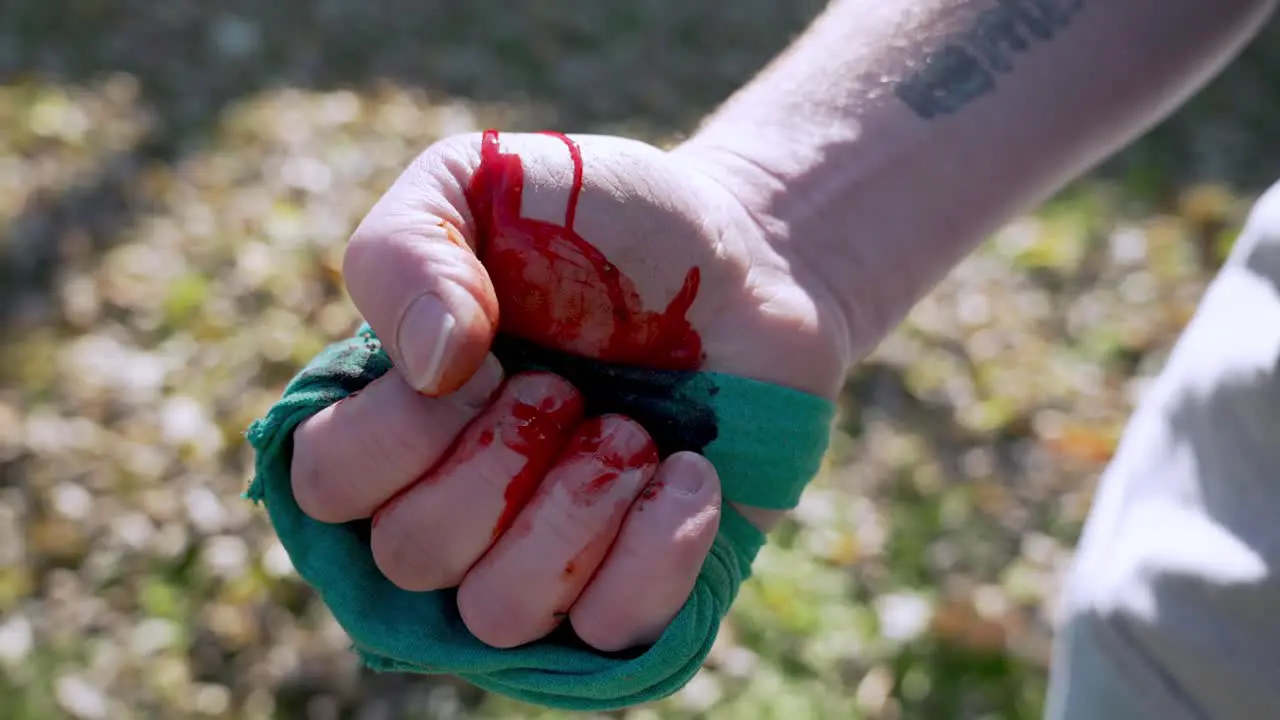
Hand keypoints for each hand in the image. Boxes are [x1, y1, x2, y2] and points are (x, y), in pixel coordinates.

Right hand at [289, 130, 849, 650]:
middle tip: (570, 384)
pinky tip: (688, 471)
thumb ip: (408, 251)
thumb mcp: (482, 183)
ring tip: (632, 429)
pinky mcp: (633, 595)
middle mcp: (452, 508)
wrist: (743, 261)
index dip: (402, 429)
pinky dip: (655, 549)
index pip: (325, 485)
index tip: (490, 350)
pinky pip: (609, 633)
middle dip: (505, 458)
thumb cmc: (600, 224)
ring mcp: (541, 563)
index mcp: (393, 420)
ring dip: (576, 507)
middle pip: (411, 557)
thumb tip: (431, 369)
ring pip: (499, 613)